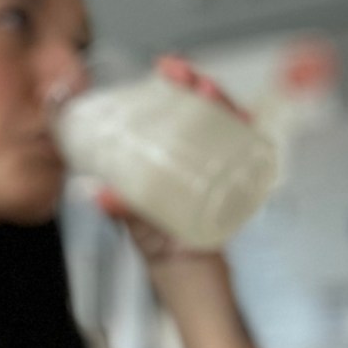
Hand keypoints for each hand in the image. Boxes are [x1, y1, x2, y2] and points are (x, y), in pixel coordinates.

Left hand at [96, 54, 248, 265]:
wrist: (190, 277)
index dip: (169, 87)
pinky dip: (247, 133)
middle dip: (195, 86)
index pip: (168, 112)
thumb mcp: (137, 225)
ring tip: (209, 91)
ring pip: (222, 125)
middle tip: (188, 76)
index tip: (165, 70)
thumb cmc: (162, 248)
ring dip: (219, 102)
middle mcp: (190, 159)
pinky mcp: (236, 184)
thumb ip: (122, 211)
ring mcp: (214, 168)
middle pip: (198, 111)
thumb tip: (100, 196)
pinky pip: (245, 152)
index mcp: (162, 162)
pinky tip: (245, 119)